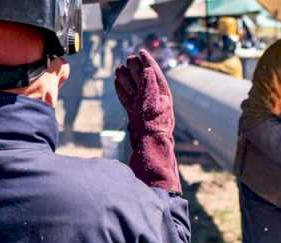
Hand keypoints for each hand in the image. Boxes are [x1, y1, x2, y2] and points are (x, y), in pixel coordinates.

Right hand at [114, 49, 179, 192]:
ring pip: (135, 90)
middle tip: (128, 58)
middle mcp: (155, 103)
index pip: (155, 75)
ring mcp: (145, 111)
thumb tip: (147, 70)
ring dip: (128, 79)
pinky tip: (117, 83)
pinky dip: (123, 91)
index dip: (149, 62)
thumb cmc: (152, 130)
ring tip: (120, 68)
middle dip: (137, 69)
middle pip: (145, 81)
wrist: (149, 152)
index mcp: (163, 98)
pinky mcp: (137, 118)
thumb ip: (149, 87)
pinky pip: (129, 100)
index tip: (141, 51)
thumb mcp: (150, 105)